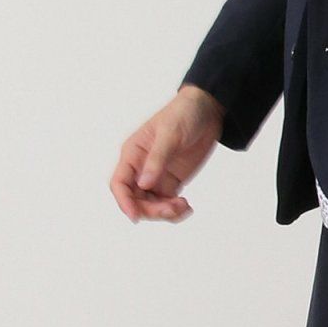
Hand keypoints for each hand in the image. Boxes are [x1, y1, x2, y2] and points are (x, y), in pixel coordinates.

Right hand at [110, 85, 225, 223]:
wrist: (208, 109)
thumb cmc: (184, 113)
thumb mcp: (170, 134)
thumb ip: (157, 159)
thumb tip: (143, 184)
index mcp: (133, 153)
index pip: (119, 183)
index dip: (124, 202)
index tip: (135, 217)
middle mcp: (141, 167)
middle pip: (135, 199)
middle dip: (150, 210)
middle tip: (172, 208)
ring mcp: (157, 175)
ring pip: (151, 205)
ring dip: (164, 212)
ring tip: (183, 206)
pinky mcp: (172, 181)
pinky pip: (167, 202)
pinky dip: (175, 210)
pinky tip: (187, 207)